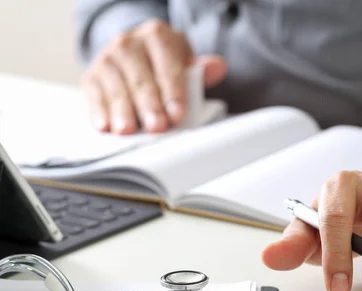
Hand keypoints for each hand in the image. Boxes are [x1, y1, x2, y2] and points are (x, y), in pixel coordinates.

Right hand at [81, 19, 227, 134]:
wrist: (136, 55)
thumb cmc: (164, 65)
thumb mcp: (185, 64)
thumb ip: (200, 71)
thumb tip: (217, 67)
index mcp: (157, 36)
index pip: (168, 66)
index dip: (174, 92)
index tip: (178, 113)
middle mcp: (129, 43)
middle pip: (141, 79)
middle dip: (150, 106)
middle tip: (157, 127)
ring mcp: (107, 58)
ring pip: (117, 89)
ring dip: (123, 112)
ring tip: (128, 130)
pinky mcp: (91, 77)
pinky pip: (95, 96)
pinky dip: (99, 112)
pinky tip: (105, 125)